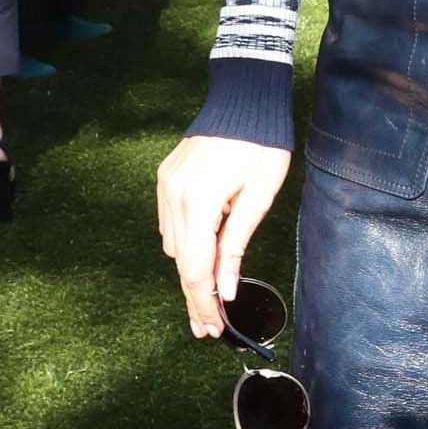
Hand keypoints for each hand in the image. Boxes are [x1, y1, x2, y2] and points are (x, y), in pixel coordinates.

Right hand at [157, 134, 290, 335]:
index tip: (213, 328)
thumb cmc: (262, 145)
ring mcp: (166, 186)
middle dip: (194, 297)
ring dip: (190, 270)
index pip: (195, 268)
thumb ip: (236, 245)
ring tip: (208, 296)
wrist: (243, 100)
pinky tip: (201, 254)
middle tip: (207, 328)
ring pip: (172, 245)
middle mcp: (174, 196)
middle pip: (180, 262)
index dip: (203, 302)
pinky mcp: (165, 178)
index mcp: (199, 202)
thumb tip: (224, 289)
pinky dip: (185, 243)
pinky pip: (170, 223)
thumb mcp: (258, 198)